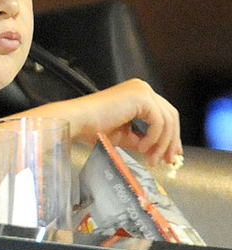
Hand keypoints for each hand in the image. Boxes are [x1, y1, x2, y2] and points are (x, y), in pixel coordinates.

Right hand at [62, 79, 181, 166]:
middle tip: (168, 161)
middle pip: (170, 116)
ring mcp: (142, 91)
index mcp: (137, 94)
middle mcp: (141, 88)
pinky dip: (153, 138)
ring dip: (161, 144)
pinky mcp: (141, 97)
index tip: (171, 154)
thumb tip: (158, 152)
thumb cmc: (91, 127)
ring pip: (167, 121)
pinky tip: (141, 148)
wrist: (78, 121)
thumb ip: (142, 139)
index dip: (170, 136)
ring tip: (151, 159)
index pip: (164, 114)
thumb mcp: (124, 135)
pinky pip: (158, 122)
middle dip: (171, 141)